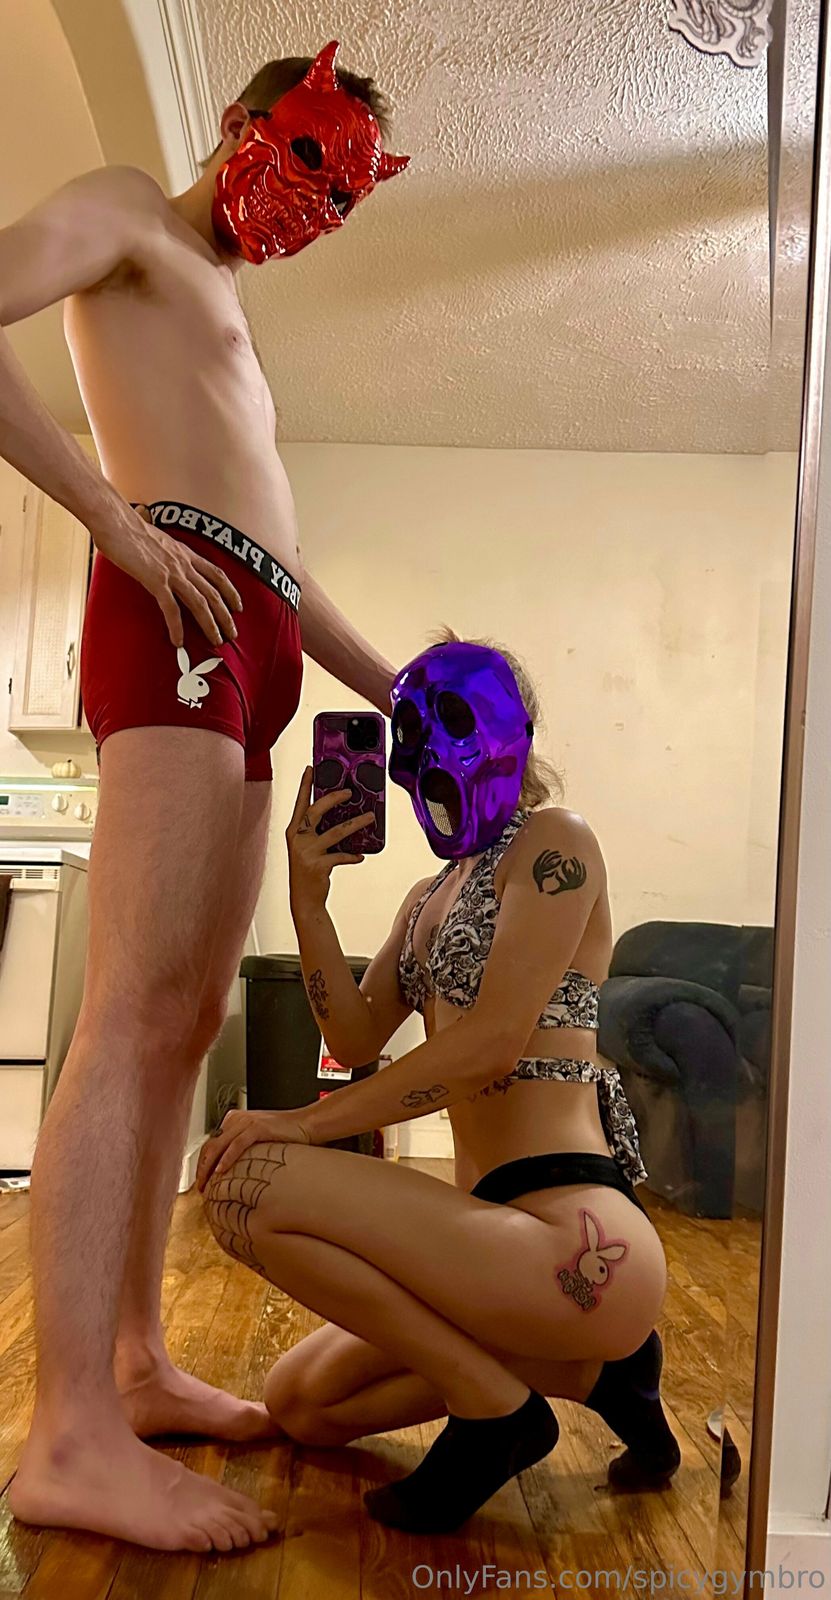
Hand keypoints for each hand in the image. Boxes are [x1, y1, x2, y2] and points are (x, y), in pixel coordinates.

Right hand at [88, 501, 242, 648]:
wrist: (116, 521)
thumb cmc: (129, 529)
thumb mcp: (157, 540)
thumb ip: (165, 553)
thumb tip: (163, 562)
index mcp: (185, 553)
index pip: (217, 574)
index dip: (230, 592)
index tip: (238, 606)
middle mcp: (184, 563)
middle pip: (214, 593)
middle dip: (226, 616)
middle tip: (232, 634)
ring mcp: (172, 572)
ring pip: (200, 603)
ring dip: (210, 624)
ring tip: (216, 641)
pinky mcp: (156, 581)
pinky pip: (171, 609)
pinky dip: (176, 627)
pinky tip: (178, 641)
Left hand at [196, 1108, 311, 1190]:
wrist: (307, 1124)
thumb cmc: (285, 1135)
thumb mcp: (257, 1141)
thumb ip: (242, 1149)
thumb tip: (227, 1171)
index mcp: (235, 1120)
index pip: (211, 1143)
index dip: (203, 1164)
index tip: (202, 1181)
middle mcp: (238, 1119)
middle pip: (211, 1145)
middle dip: (202, 1168)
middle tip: (200, 1187)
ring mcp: (247, 1122)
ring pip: (219, 1145)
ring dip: (209, 1167)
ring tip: (206, 1183)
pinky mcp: (258, 1127)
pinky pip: (237, 1145)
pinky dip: (226, 1159)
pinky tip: (220, 1171)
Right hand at [286, 768, 372, 909]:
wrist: (304, 899)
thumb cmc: (309, 870)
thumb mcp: (309, 847)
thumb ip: (319, 831)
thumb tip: (344, 815)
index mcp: (294, 831)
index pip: (300, 803)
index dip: (305, 785)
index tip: (311, 769)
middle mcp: (298, 838)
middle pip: (316, 811)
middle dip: (334, 798)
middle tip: (350, 792)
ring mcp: (306, 852)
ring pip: (336, 832)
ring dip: (356, 824)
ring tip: (370, 817)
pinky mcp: (317, 865)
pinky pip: (341, 856)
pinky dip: (352, 855)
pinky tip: (360, 855)